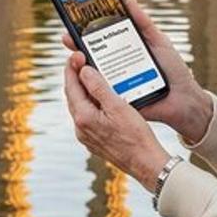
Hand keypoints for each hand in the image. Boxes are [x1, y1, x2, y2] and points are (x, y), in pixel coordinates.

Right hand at [61, 0, 213, 143]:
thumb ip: (144, 23)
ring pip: (93, 77)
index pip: (100, 41)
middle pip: (91, 58)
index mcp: (124, 52)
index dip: (85, 32)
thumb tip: (129, 0)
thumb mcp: (159, 41)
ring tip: (75, 58)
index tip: (73, 22)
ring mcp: (116, 85)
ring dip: (81, 68)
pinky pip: (103, 95)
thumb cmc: (174, 69)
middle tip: (68, 39)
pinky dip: (93, 89)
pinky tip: (85, 81)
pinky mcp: (119, 101)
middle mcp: (116, 68)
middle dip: (77, 48)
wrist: (185, 99)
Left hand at [64, 50, 170, 191]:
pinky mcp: (95, 140)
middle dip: (76, 76)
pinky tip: (102, 96)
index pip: (71, 86)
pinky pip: (88, 116)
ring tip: (93, 74)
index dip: (72, 67)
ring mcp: (86, 135)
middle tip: (82, 59)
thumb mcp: (118, 106)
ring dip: (84, 89)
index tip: (76, 53)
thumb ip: (99, 87)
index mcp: (83, 117)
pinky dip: (92, 102)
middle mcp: (80, 128)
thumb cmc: (135, 135)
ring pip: (80, 106)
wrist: (145, 162)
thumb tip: (84, 71)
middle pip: (73, 95)